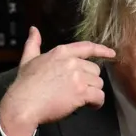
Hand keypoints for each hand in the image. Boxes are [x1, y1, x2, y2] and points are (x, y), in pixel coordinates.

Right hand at [0, 26, 115, 135]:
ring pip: (98, 84)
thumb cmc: (25, 84)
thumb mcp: (28, 59)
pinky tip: (89, 106)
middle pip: (95, 70)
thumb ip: (33, 44)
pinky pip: (99, 96)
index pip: (87, 47)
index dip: (102, 50)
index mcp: (61, 53)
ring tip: (80, 99)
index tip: (112, 54)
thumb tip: (33, 29)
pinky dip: (97, 103)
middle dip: (89, 81)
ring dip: (92, 92)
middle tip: (77, 90)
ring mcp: (77, 77)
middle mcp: (71, 62)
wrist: (24, 104)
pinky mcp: (81, 92)